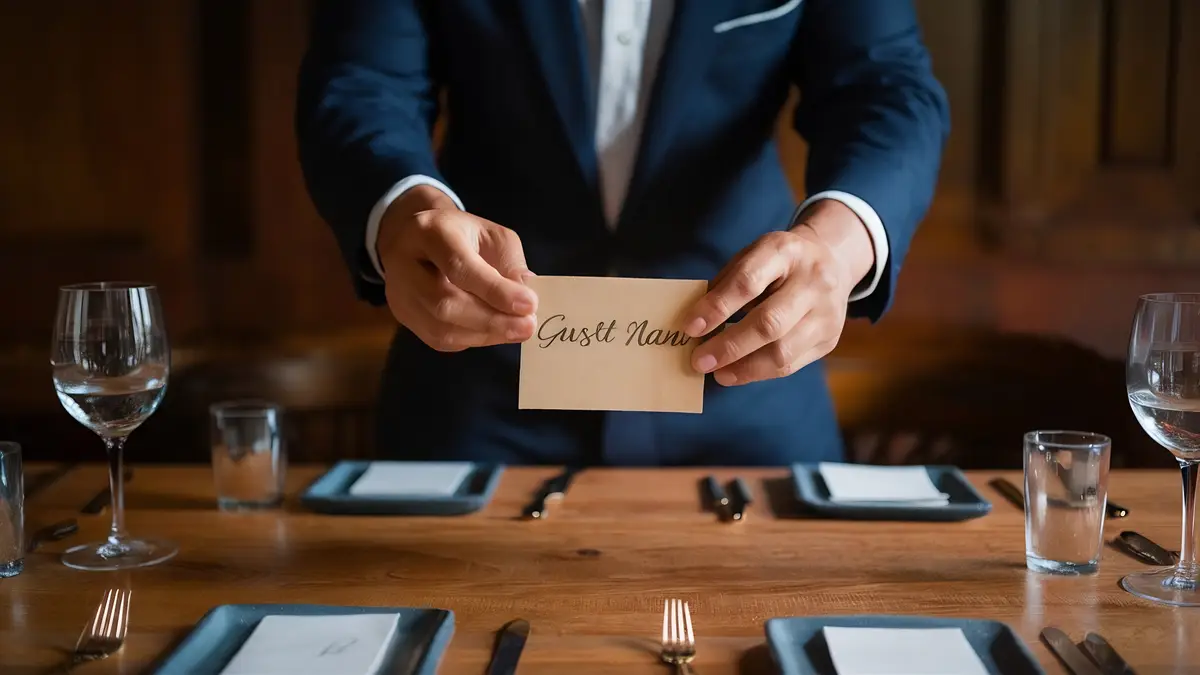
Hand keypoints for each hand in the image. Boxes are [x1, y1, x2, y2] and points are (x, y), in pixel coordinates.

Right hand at [377, 185, 537, 351]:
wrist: (420, 240)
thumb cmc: (462, 236)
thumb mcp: (491, 236)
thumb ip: (510, 264)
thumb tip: (526, 302)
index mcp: (429, 231)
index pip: (459, 266)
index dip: (495, 290)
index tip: (529, 305)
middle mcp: (404, 263)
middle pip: (445, 302)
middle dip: (492, 320)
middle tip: (527, 325)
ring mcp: (399, 293)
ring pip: (440, 327)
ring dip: (486, 334)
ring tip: (517, 330)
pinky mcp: (404, 315)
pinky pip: (440, 339)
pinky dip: (474, 339)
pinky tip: (495, 332)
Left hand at [683, 199, 873, 384]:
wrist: (833, 261)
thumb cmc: (777, 263)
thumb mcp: (751, 256)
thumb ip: (725, 285)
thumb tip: (695, 324)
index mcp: (785, 251)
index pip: (748, 282)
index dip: (717, 307)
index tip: (690, 327)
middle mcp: (812, 280)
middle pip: (769, 323)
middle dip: (729, 346)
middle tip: (699, 361)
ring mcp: (826, 312)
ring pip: (782, 352)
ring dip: (743, 367)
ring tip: (717, 372)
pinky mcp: (830, 339)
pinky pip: (791, 364)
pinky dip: (759, 372)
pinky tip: (736, 373)